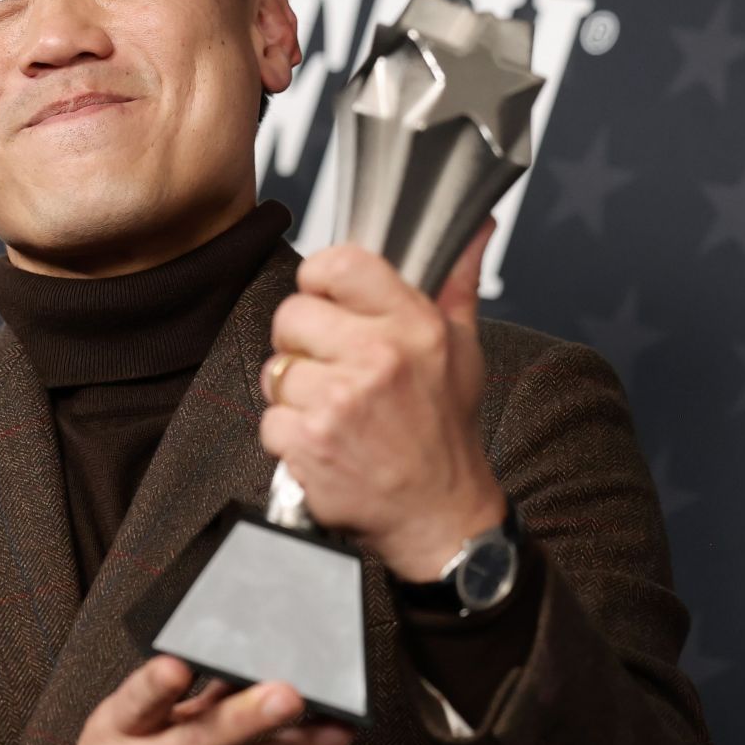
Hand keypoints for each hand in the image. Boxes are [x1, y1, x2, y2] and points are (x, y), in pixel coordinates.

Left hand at [259, 218, 507, 581]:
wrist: (439, 516)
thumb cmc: (445, 433)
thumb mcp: (464, 350)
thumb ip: (457, 282)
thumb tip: (475, 228)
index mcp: (414, 325)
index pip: (338, 264)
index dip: (320, 281)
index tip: (326, 301)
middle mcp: (378, 358)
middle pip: (292, 315)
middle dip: (303, 344)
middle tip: (334, 370)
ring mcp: (340, 402)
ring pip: (275, 370)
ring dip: (295, 394)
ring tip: (334, 412)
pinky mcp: (310, 444)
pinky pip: (269, 419)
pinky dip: (289, 436)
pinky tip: (324, 444)